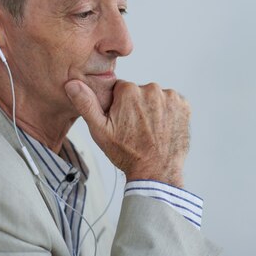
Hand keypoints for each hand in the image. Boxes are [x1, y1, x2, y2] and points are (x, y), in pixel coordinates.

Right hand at [65, 80, 189, 187]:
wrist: (156, 171)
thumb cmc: (127, 154)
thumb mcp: (100, 131)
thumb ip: (86, 104)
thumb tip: (72, 84)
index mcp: (128, 91)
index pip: (121, 90)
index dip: (120, 106)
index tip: (123, 122)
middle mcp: (151, 89)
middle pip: (139, 92)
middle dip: (137, 106)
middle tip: (136, 129)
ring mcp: (170, 97)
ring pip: (156, 98)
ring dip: (153, 109)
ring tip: (150, 131)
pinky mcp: (183, 105)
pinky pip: (172, 103)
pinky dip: (168, 113)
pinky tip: (162, 128)